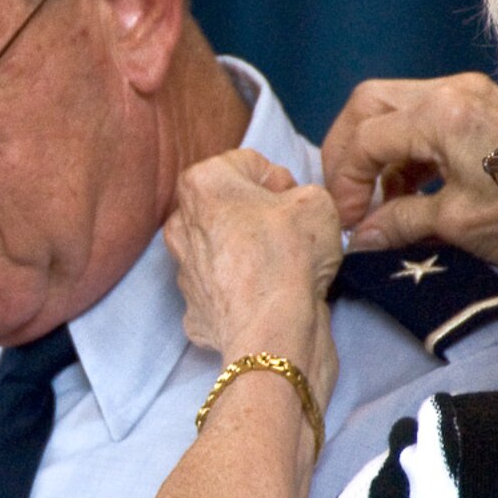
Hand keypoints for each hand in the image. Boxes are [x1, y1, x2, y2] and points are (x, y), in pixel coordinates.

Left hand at [166, 149, 341, 406]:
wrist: (272, 333)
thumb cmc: (290, 255)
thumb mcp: (317, 199)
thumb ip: (301, 191)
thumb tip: (291, 208)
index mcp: (201, 183)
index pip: (250, 163)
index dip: (282, 181)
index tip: (295, 204)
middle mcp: (180, 223)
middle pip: (230, 207)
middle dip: (260, 216)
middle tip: (292, 234)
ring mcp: (181, 271)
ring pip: (225, 250)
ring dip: (250, 254)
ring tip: (282, 269)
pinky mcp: (193, 311)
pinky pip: (224, 292)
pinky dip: (243, 294)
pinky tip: (266, 299)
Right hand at [320, 73, 497, 271]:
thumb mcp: (458, 223)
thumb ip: (401, 222)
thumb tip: (362, 235)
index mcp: (440, 114)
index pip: (365, 140)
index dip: (345, 182)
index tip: (348, 221)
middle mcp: (449, 91)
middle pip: (368, 104)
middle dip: (347, 150)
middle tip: (345, 195)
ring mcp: (466, 92)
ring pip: (392, 106)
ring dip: (374, 149)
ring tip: (376, 199)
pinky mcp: (480, 106)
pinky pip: (421, 116)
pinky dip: (402, 149)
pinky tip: (407, 189)